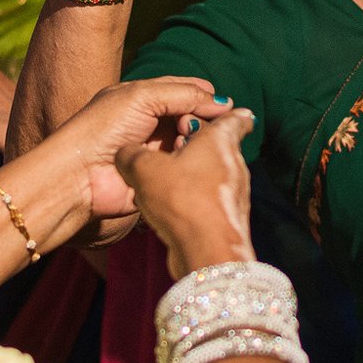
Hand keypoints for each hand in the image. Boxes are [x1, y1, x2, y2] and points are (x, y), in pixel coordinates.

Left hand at [48, 76, 226, 229]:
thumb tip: (223, 103)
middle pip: (192, 114)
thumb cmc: (102, 129)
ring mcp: (155, 148)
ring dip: (194, 138)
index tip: (224, 105)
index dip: (204, 95)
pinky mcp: (159, 174)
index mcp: (142, 97)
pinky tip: (182, 157)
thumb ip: (184, 93)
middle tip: (192, 125)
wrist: (79, 175)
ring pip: (192, 139)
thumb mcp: (143, 97)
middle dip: (200, 117)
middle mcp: (150, 121)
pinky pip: (185, 163)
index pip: (184, 89)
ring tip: (185, 140)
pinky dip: (189, 159)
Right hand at [117, 106, 258, 277]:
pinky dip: (194, 199)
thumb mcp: (143, 167)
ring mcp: (236, 193)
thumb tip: (126, 152)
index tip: (209, 113)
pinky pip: (210, 200)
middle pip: (219, 146)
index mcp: (221, 140)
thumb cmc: (181, 199)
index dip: (222, 112)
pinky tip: (171, 209)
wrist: (206, 250)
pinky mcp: (230, 218)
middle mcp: (235, 164)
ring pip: (213, 175)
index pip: (234, 117)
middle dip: (197, 145)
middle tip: (172, 145)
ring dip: (192, 175)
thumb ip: (131, 152)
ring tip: (164, 180)